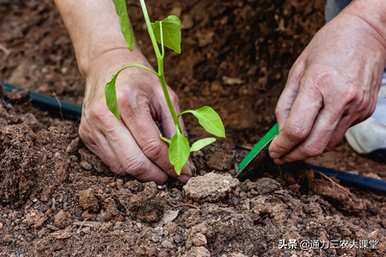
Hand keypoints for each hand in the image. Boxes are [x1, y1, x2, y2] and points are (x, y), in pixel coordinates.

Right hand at [79, 48, 191, 183]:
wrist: (106, 64)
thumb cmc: (139, 79)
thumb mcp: (165, 96)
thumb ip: (176, 129)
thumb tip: (186, 162)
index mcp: (127, 101)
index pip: (151, 146)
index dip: (170, 164)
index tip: (185, 173)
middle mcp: (104, 115)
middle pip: (134, 162)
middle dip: (157, 176)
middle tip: (172, 177)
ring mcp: (91, 126)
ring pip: (121, 167)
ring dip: (143, 175)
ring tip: (159, 170)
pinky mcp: (85, 134)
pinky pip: (110, 163)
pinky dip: (128, 167)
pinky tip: (141, 160)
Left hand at [269, 10, 385, 163]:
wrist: (368, 33)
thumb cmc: (328, 46)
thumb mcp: (298, 69)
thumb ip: (286, 102)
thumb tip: (280, 131)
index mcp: (319, 84)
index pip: (297, 129)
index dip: (281, 146)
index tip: (272, 151)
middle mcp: (341, 99)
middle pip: (314, 145)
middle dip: (293, 156)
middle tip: (280, 156)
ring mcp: (357, 107)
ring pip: (328, 144)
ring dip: (308, 150)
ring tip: (293, 145)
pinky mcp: (366, 111)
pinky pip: (340, 134)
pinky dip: (323, 137)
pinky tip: (315, 128)